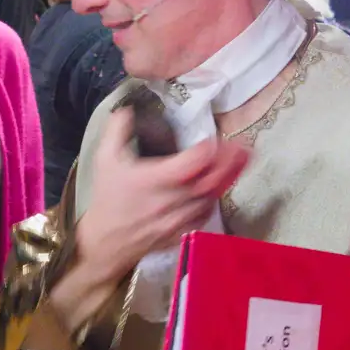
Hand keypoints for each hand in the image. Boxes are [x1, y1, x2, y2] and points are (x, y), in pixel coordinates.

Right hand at [73, 109, 249, 285]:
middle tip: (246, 149)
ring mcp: (178, 220)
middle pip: (209, 180)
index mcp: (153, 180)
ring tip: (242, 162)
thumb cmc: (106, 198)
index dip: (208, 149)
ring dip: (227, 180)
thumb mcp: (104, 159)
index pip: (191, 163)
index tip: (217, 138)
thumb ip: (116, 130)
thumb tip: (127, 108)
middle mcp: (170, 201)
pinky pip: (205, 215)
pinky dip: (214, 200)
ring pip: (211, 198)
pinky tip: (220, 188)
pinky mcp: (181, 233)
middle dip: (230, 163)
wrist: (104, 242)